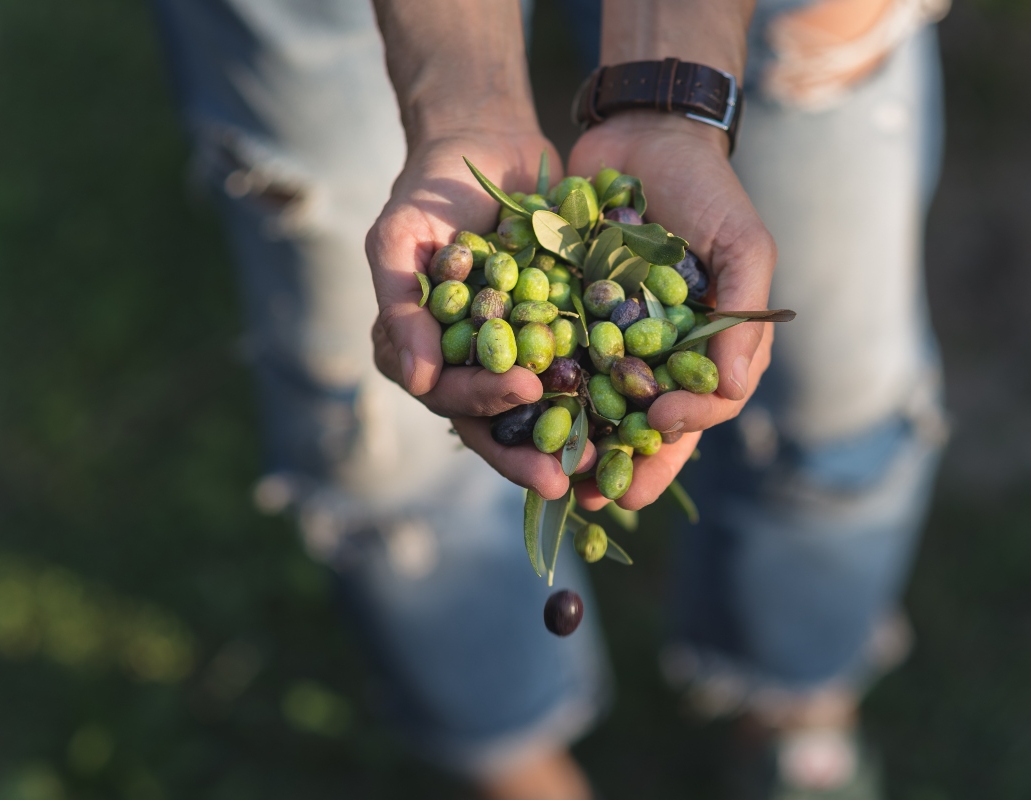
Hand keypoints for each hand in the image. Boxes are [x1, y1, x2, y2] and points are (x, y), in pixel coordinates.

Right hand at [365, 132, 597, 499]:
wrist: (485, 141)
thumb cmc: (430, 190)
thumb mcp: (399, 237)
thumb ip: (400, 304)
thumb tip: (413, 379)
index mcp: (421, 352)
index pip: (446, 394)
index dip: (482, 404)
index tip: (525, 393)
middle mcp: (466, 362)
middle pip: (493, 420)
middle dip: (526, 449)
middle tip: (564, 474)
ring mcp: (512, 351)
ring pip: (536, 409)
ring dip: (565, 439)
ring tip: (603, 464)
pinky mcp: (554, 333)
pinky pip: (575, 370)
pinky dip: (598, 394)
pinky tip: (631, 414)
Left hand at [566, 113, 777, 510]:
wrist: (644, 134)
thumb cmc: (708, 191)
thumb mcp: (743, 244)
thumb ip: (744, 315)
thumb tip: (737, 390)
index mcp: (706, 349)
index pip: (701, 406)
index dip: (683, 427)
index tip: (661, 428)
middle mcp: (657, 354)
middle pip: (642, 424)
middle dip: (622, 462)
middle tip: (597, 496)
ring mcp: (609, 338)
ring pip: (593, 406)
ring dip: (575, 442)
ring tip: (553, 473)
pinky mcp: (566, 316)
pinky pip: (551, 360)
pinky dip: (535, 389)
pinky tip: (515, 412)